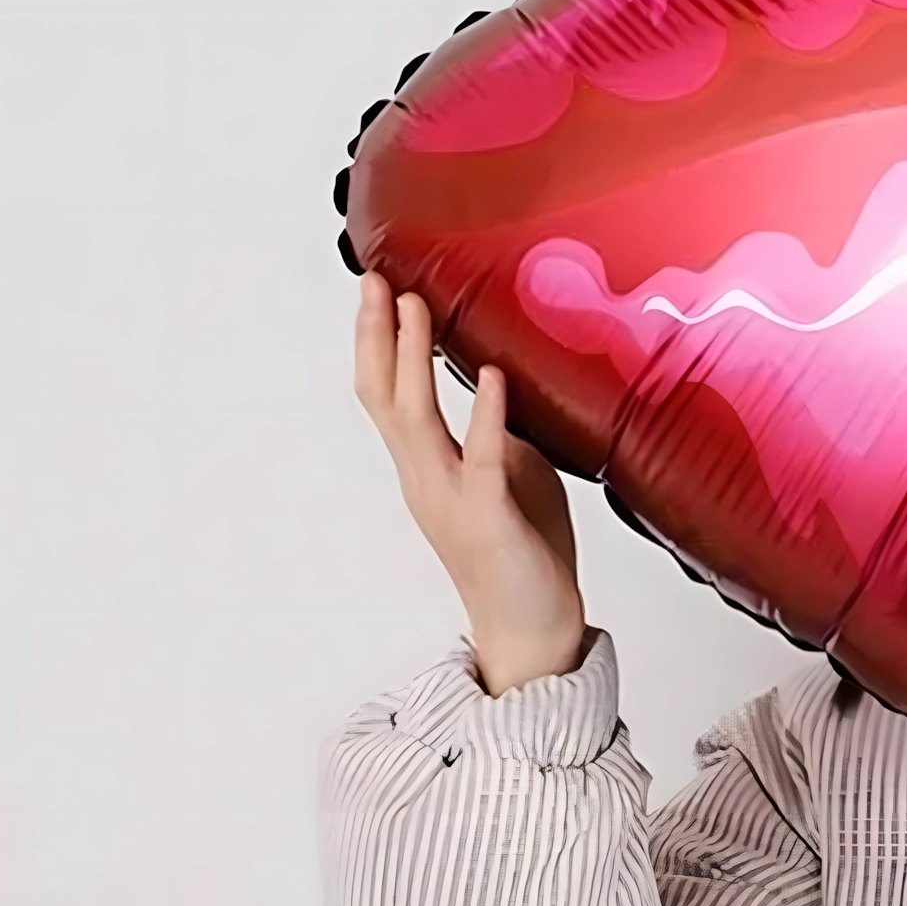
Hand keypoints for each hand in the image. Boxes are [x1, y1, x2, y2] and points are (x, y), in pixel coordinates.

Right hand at [353, 271, 585, 693]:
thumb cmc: (524, 548)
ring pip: (417, 421)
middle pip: (384, 397)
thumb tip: (504, 387)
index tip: (379, 288)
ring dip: (413, 360)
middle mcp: (426, 478)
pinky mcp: (490, 517)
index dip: (378, 342)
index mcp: (427, 467)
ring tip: (415, 305)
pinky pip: (485, 459)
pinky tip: (495, 378)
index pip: (389, 395)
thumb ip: (499, 434)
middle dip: (377, 336)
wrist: (532, 626)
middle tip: (374, 279)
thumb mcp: (512, 475)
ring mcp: (452, 497)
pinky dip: (488, 415)